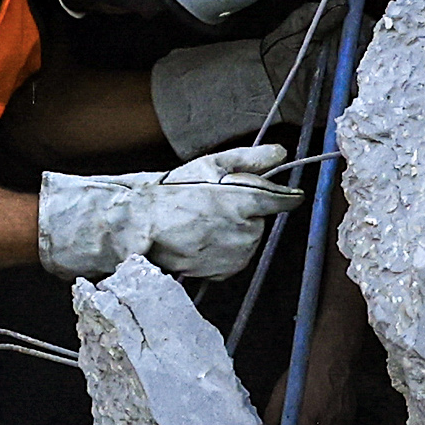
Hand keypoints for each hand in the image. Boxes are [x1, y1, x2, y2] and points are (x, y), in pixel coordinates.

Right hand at [36, 146, 298, 283]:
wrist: (141, 226)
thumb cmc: (173, 193)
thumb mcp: (211, 166)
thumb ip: (250, 159)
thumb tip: (280, 153)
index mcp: (247, 201)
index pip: (283, 200)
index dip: (283, 196)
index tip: (283, 195)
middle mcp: (246, 231)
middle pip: (261, 220)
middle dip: (244, 212)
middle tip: (214, 204)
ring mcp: (235, 254)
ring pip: (248, 240)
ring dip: (233, 232)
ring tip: (202, 222)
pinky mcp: (223, 271)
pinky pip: (234, 258)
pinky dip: (222, 251)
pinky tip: (201, 239)